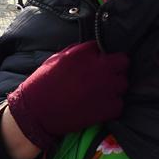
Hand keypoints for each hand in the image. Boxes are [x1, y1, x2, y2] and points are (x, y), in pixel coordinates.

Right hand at [6, 41, 128, 150]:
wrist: (35, 111)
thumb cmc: (42, 83)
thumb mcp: (56, 59)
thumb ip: (78, 53)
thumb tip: (94, 52)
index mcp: (83, 54)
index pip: (102, 47)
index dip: (98, 55)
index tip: (94, 62)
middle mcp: (98, 68)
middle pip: (122, 62)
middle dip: (114, 67)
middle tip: (103, 75)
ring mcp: (106, 89)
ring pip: (123, 83)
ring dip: (113, 86)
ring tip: (98, 92)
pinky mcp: (109, 108)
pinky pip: (119, 103)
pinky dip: (111, 105)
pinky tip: (96, 106)